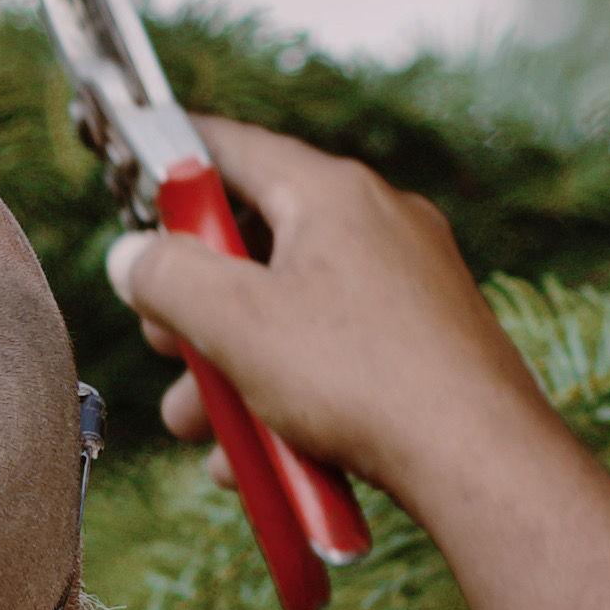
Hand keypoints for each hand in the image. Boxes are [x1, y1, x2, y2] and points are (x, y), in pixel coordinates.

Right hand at [108, 115, 555, 513]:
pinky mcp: (427, 342)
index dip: (171, 164)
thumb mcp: (235, 323)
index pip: (232, 148)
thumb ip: (167, 277)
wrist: (478, 461)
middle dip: (197, 310)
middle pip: (257, 246)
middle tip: (163, 346)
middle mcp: (377, 224)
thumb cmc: (360, 379)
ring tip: (201, 430)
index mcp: (332, 194)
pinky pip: (337, 355)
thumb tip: (131, 257)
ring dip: (234, 372)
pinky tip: (260, 460)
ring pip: (293, 315)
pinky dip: (289, 396)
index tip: (132, 181)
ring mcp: (409, 284)